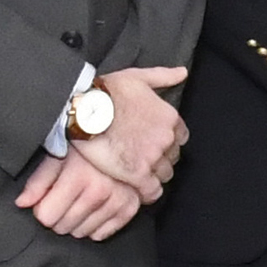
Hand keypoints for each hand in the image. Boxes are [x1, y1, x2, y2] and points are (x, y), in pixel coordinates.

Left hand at [17, 151, 141, 239]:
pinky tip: (94, 209)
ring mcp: (117, 201)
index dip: (42, 209)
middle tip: (65, 199)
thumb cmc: (87, 148)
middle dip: (59, 216)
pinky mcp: (129, 209)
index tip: (48, 199)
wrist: (124, 140)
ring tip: (80, 202)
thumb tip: (22, 203)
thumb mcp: (57, 156)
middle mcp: (99, 191)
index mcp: (79, 176)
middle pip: (63, 227)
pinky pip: (101, 235)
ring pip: (81, 233)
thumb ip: (38, 181)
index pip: (46, 216)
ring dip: (76, 222)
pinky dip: (95, 226)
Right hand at [73, 64, 188, 195]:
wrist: (84, 110)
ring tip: (137, 174)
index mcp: (170, 118)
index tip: (154, 144)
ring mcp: (153, 158)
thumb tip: (182, 73)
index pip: (180, 138)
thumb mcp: (138, 76)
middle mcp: (166, 139)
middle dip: (160, 159)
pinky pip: (152, 192)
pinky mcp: (137, 174)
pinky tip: (138, 191)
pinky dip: (147, 194)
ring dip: (153, 176)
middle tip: (142, 159)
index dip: (167, 143)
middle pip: (172, 157)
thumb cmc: (107, 91)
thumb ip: (163, 76)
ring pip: (164, 175)